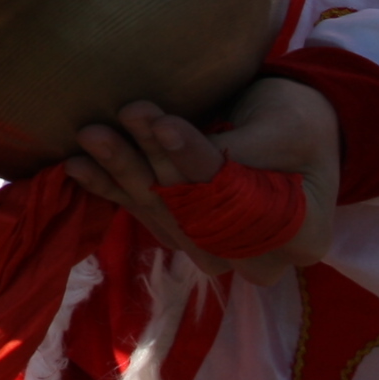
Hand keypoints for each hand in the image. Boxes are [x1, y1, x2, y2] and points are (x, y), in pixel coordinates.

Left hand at [61, 75, 337, 285]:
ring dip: (121, 174)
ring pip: (164, 214)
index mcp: (300, 234)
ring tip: (89, 137)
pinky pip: (145, 214)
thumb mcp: (286, 125)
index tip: (162, 122)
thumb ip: (238, 144)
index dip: (195, 160)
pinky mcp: (184, 235)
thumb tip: (172, 139)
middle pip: (194, 212)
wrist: (296, 132)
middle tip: (112, 122)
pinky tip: (78, 167)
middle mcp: (257, 257)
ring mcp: (217, 251)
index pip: (238, 198)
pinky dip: (110, 188)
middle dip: (149, 164)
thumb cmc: (300, 122)